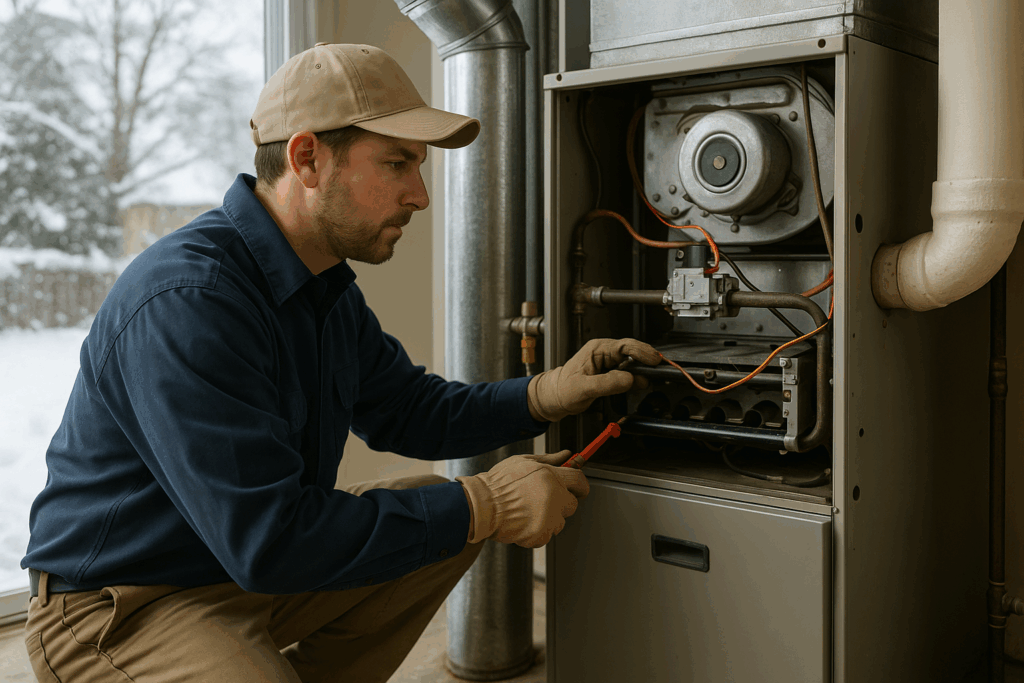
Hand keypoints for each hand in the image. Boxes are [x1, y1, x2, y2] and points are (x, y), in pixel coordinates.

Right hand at [456, 451, 588, 547]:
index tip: (576, 487)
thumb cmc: (500, 483)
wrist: (481, 505)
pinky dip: (538, 530)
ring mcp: (548, 518)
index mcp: (551, 476)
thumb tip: (566, 454)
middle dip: (561, 502)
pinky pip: (547, 534)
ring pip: (560, 521)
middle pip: (572, 503)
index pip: (580, 481)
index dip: (579, 485)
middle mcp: (553, 497)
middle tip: (542, 499)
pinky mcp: (540, 534)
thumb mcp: (524, 462)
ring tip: (528, 510)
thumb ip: (549, 459)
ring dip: (549, 517)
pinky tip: (524, 520)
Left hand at [526, 338, 660, 421]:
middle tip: (660, 369)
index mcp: (597, 349)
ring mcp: (608, 362)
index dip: (642, 352)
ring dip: (643, 370)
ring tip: (652, 378)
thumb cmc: (562, 390)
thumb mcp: (583, 388)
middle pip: (632, 352)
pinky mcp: (610, 373)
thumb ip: (607, 383)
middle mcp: (604, 353)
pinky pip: (628, 373)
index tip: (655, 360)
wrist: (554, 398)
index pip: (624, 346)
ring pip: (632, 362)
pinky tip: (641, 384)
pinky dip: (637, 378)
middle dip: (647, 359)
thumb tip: (629, 379)